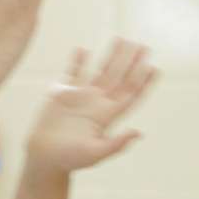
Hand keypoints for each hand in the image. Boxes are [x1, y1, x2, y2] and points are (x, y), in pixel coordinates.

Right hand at [26, 41, 157, 175]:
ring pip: (100, 71)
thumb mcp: (95, 154)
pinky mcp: (63, 94)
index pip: (130, 94)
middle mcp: (98, 103)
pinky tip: (84, 50)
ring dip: (111, 56)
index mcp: (107, 116)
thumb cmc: (69, 159)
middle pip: (119, 78)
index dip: (144, 82)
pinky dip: (78, 61)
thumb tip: (138, 133)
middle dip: (132, 62)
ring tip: (121, 39)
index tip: (155, 67)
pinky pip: (73, 73)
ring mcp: (81, 97)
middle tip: (143, 46)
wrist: (44, 156)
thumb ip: (116, 144)